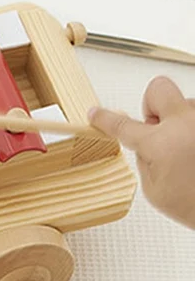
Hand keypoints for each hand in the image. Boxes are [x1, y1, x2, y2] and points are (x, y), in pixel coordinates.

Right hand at [89, 76, 194, 228]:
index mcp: (161, 142)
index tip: (96, 114)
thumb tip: (145, 146)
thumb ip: (144, 161)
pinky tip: (194, 151)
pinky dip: (192, 131)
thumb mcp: (155, 191)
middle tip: (155, 126)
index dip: (104, 119)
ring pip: (185, 104)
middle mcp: (187, 123)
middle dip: (151, 105)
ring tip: (187, 150)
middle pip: (158, 88)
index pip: (122, 125)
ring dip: (180, 122)